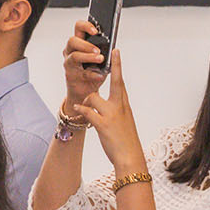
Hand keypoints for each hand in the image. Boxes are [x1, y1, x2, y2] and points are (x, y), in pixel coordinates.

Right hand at [62, 18, 108, 105]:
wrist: (85, 89)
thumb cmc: (93, 70)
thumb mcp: (99, 58)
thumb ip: (104, 50)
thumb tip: (113, 48)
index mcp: (78, 42)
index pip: (78, 27)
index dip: (86, 26)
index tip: (96, 31)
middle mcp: (70, 51)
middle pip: (72, 41)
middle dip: (86, 44)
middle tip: (98, 50)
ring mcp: (69, 63)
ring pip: (75, 56)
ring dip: (88, 57)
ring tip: (100, 59)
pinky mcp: (71, 76)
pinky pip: (82, 74)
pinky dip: (93, 74)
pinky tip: (100, 75)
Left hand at [72, 49, 149, 175]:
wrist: (129, 157)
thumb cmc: (126, 140)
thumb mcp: (125, 120)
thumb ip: (118, 108)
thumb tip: (113, 99)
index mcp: (123, 105)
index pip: (120, 81)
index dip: (118, 65)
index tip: (116, 51)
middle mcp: (119, 107)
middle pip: (115, 82)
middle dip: (113, 67)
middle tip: (111, 52)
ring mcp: (111, 115)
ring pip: (93, 97)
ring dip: (86, 101)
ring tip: (86, 108)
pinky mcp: (103, 125)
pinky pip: (87, 112)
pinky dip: (81, 110)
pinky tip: (80, 112)